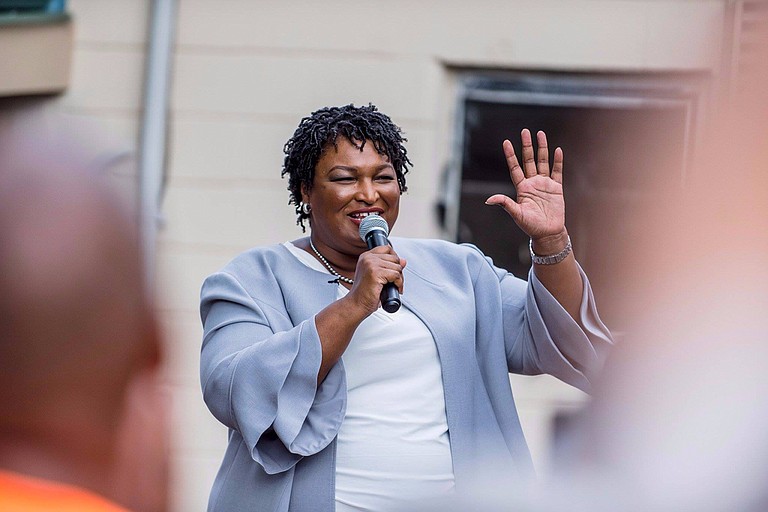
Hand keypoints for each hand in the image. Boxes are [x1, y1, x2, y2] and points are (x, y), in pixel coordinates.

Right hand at [347, 246, 405, 314]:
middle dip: (398, 271)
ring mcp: (371, 264)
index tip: (394, 269)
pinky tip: (393, 289)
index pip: (387, 248)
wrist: (356, 305)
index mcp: (365, 257)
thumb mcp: (377, 276)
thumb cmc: (364, 294)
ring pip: (397, 267)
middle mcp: (367, 258)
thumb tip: (403, 261)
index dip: (394, 259)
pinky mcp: (375, 273)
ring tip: (393, 286)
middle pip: (394, 258)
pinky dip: (399, 284)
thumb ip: (388, 266)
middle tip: (395, 282)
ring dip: (399, 279)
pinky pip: (396, 275)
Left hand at [486, 129, 566, 246]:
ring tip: (540, 134)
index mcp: (522, 188)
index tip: (506, 142)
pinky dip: (557, 161)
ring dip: (542, 148)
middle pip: (529, 160)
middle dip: (527, 146)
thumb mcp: (516, 214)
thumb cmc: (530, 226)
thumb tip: (488, 200)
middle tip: (525, 131)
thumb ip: (505, 204)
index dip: (511, 155)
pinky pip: (557, 172)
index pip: (515, 168)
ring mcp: (544, 184)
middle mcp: (532, 183)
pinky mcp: (556, 188)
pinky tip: (557, 150)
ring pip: (542, 162)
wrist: (547, 233)